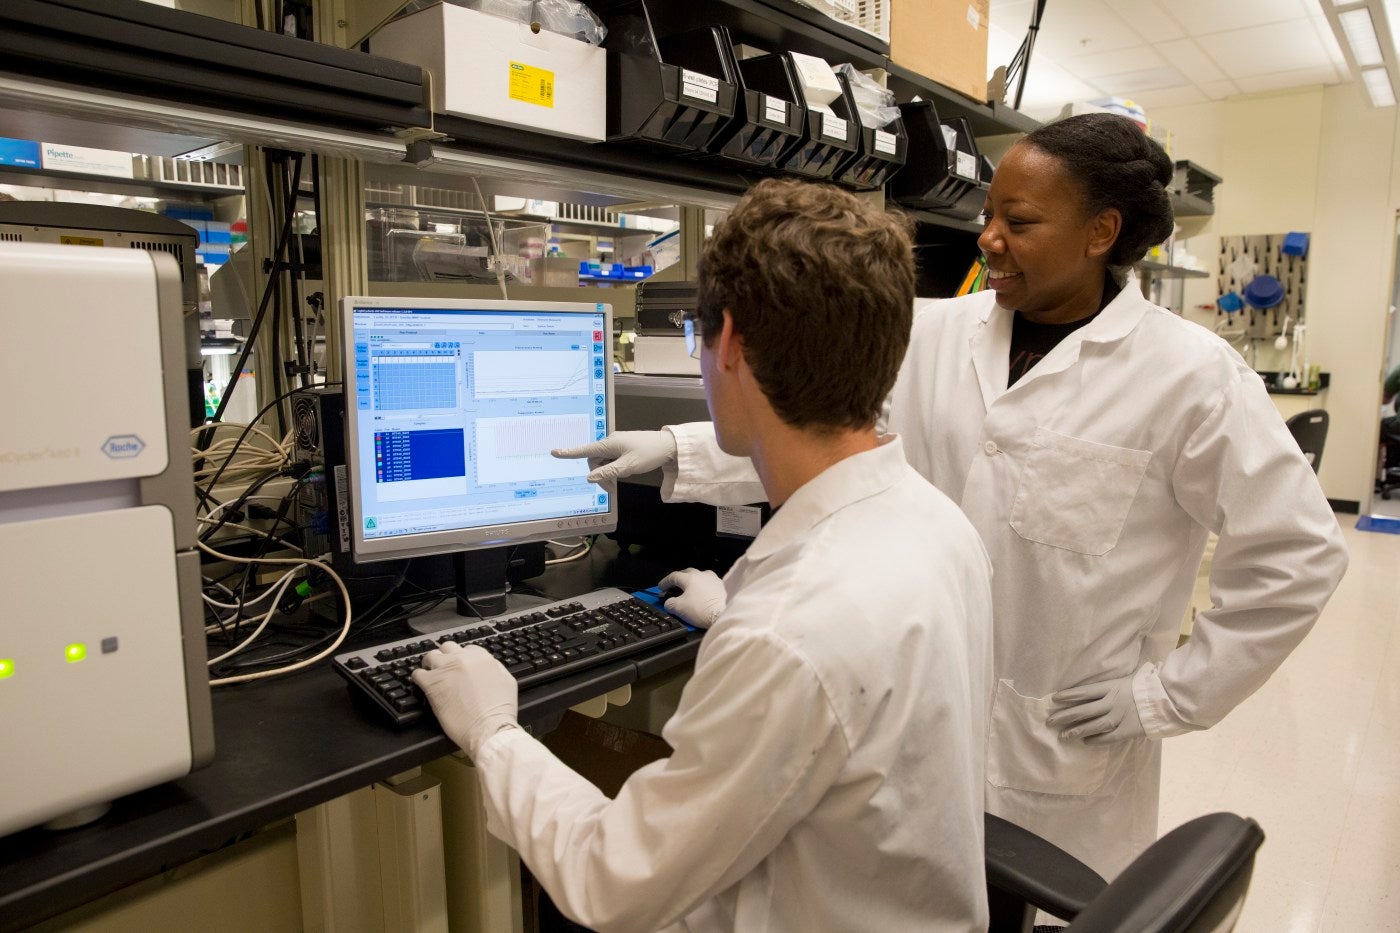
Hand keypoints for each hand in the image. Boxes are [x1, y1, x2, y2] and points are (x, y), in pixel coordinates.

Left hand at [411, 642, 518, 758]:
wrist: (489, 728)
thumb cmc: (499, 711)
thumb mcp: (507, 681)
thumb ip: (495, 668)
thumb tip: (487, 665)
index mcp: (481, 657)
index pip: (466, 648)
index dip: (462, 658)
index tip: (459, 666)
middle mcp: (462, 658)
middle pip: (447, 647)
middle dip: (445, 657)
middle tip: (443, 667)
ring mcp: (445, 670)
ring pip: (430, 656)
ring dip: (430, 664)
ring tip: (430, 674)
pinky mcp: (431, 684)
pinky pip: (417, 674)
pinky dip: (418, 678)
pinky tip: (422, 686)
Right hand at [552, 431, 676, 484]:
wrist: (669, 446)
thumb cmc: (649, 454)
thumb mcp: (628, 466)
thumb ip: (608, 472)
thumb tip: (589, 477)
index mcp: (610, 444)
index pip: (586, 450)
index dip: (569, 452)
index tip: (555, 452)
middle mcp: (611, 442)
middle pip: (595, 460)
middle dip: (599, 475)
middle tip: (611, 489)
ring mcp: (617, 445)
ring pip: (603, 462)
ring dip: (606, 474)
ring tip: (616, 484)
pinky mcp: (623, 448)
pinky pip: (611, 460)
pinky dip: (612, 469)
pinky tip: (620, 475)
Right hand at [658, 568, 725, 628]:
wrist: (724, 614)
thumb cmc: (701, 610)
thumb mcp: (679, 608)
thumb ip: (670, 603)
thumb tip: (669, 603)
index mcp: (689, 578)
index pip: (674, 576)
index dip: (665, 582)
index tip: (661, 587)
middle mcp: (702, 575)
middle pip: (687, 572)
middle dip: (679, 578)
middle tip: (674, 586)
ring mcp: (714, 579)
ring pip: (700, 575)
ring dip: (693, 580)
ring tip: (690, 588)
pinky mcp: (722, 586)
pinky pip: (710, 583)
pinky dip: (704, 586)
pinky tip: (704, 593)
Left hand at [1046, 674, 1143, 745]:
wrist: (1167, 699)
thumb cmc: (1146, 686)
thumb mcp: (1126, 679)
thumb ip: (1110, 685)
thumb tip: (1095, 687)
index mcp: (1111, 687)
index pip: (1084, 691)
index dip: (1068, 696)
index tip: (1054, 699)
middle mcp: (1112, 702)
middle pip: (1083, 710)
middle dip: (1065, 716)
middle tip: (1050, 721)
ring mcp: (1119, 717)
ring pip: (1093, 725)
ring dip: (1076, 731)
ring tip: (1063, 735)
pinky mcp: (1128, 730)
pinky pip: (1108, 737)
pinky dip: (1096, 740)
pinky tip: (1085, 742)